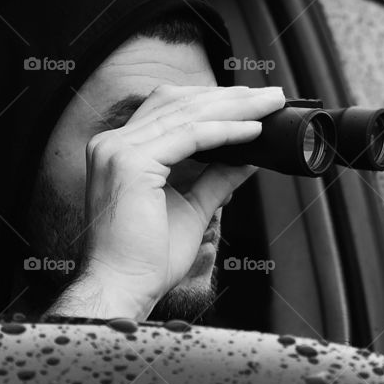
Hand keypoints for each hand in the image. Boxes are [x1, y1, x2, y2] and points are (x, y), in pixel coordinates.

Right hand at [49, 85, 284, 319]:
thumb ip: (216, 178)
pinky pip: (190, 136)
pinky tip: (253, 130)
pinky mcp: (131, 163)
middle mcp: (111, 143)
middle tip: (271, 95)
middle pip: (179, 102)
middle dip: (230, 96)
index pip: (169, 108)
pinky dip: (225, 131)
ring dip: (235, 107)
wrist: (123, 289)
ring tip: (270, 104)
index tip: (252, 101)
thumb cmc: (149, 259)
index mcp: (118, 150)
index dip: (212, 100)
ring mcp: (118, 150)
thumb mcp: (192, 208)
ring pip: (188, 114)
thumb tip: (249, 158)